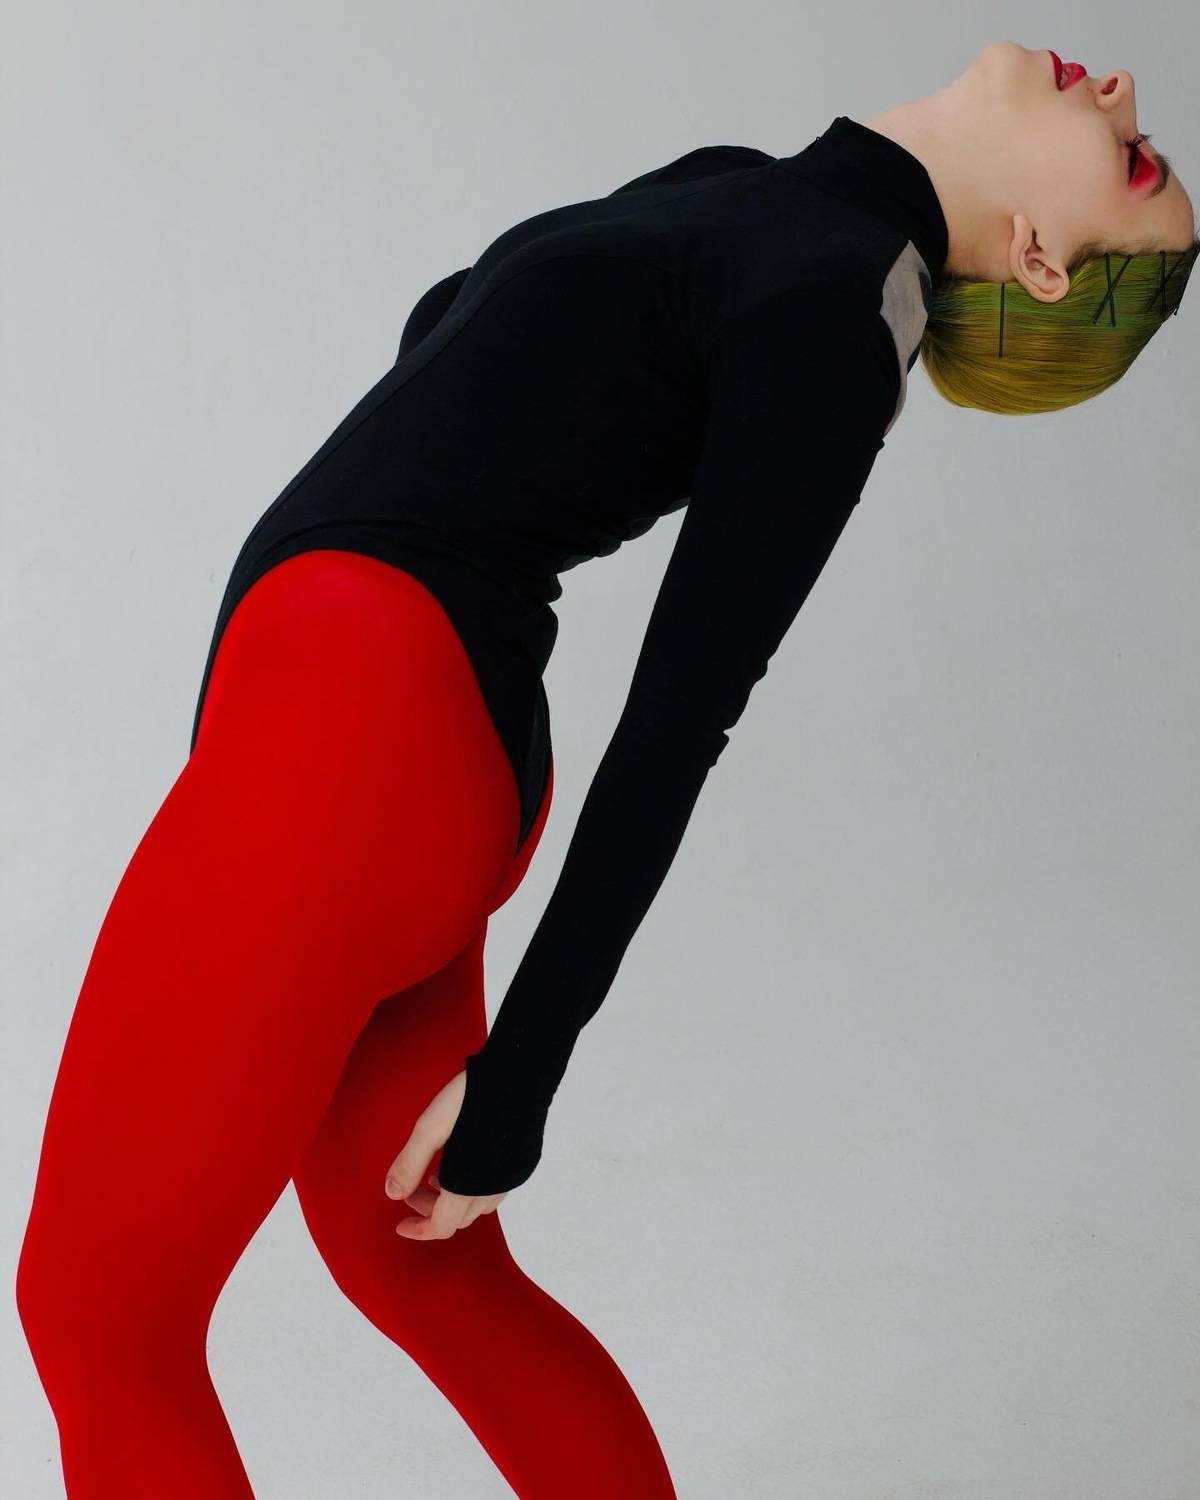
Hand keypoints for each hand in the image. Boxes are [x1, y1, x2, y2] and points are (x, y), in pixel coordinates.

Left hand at [384, 1069, 506, 1239]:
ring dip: (453, 1201)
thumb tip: (392, 1193)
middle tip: (412, 1189)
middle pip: (458, 1219)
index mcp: (467, 1186)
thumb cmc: (471, 1098)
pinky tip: (463, 1165)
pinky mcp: (522, 1162)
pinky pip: (494, 1190)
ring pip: (478, 1206)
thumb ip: (409, 1164)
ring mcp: (511, 1176)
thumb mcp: (429, 1128)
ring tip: (436, 1177)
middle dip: (431, 1210)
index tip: (401, 1224)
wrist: (517, 1075)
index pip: (441, 1227)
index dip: (418, 1229)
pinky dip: (473, 1189)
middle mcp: (493, 1188)